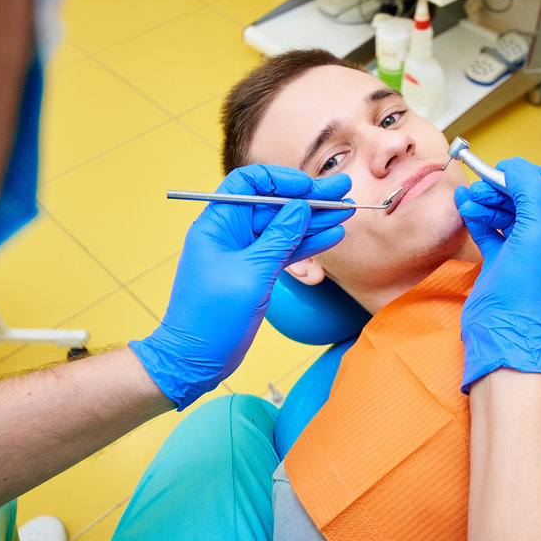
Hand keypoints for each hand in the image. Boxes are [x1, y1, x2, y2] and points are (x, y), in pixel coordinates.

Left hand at [131, 165, 351, 408]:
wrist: (194, 359)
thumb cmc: (210, 318)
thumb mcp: (251, 274)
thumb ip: (279, 238)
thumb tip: (300, 208)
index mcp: (217, 224)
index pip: (249, 184)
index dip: (281, 181)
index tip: (309, 187)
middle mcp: (230, 234)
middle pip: (273, 205)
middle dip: (308, 198)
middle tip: (342, 190)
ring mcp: (244, 254)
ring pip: (284, 229)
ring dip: (314, 221)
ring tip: (346, 212)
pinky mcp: (256, 274)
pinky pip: (284, 251)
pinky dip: (307, 245)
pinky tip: (332, 236)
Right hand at [454, 158, 540, 391]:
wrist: (505, 330)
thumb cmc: (531, 288)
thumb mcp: (539, 226)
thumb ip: (531, 187)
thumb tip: (516, 166)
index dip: (531, 175)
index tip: (507, 170)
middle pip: (527, 198)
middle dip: (502, 189)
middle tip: (481, 185)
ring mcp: (527, 251)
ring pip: (506, 212)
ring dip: (486, 201)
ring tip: (469, 199)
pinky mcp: (504, 261)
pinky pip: (491, 229)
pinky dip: (478, 216)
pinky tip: (465, 206)